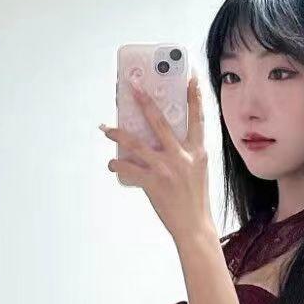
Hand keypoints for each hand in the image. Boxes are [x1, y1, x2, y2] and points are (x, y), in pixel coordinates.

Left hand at [99, 73, 212, 244]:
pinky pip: (128, 169)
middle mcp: (182, 156)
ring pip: (136, 143)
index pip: (198, 118)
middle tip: (132, 86)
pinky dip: (117, 165)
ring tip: (105, 127)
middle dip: (144, 101)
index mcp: (197, 151)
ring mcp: (166, 168)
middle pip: (159, 121)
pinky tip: (111, 163)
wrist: (193, 226)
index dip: (195, 96)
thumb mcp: (197, 170)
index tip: (190, 77)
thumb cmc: (194, 198)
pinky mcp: (152, 183)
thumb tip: (160, 138)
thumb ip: (184, 152)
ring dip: (118, 133)